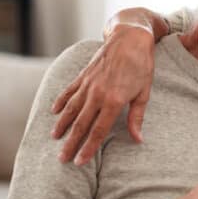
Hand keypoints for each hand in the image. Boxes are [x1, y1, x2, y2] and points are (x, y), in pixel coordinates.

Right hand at [51, 25, 156, 163]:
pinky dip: (60, 101)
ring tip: (54, 138)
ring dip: (62, 125)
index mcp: (114, 101)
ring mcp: (88, 84)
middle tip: (61, 159)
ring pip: (71, 109)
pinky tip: (53, 111)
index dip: (88, 148)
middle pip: (81, 124)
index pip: (98, 131)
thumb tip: (137, 139)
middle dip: (71, 143)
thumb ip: (136, 117)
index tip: (79, 161)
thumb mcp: (144, 93)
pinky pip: (69, 91)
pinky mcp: (84, 74)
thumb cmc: (142, 65)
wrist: (130, 37)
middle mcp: (98, 94)